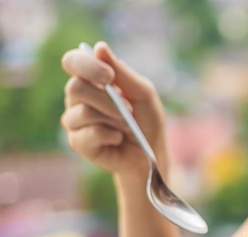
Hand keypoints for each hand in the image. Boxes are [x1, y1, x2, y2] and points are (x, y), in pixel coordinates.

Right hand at [60, 41, 166, 180]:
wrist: (150, 154)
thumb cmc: (146, 120)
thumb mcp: (143, 94)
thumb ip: (122, 73)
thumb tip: (99, 47)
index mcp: (91, 80)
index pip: (73, 62)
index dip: (86, 66)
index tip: (109, 77)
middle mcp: (78, 97)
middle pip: (76, 88)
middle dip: (107, 100)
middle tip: (128, 110)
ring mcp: (75, 120)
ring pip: (83, 112)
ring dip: (113, 119)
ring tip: (127, 127)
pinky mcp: (77, 142)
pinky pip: (89, 134)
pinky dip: (110, 136)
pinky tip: (118, 139)